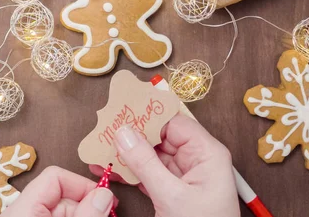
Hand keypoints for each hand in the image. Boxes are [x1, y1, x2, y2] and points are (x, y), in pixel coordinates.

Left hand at [2, 166, 116, 216]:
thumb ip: (85, 215)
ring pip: (63, 210)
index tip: (105, 198)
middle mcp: (23, 212)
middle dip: (87, 203)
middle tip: (108, 214)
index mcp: (23, 208)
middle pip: (62, 194)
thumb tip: (104, 195)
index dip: (83, 184)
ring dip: (83, 214)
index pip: (55, 177)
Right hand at [91, 115, 239, 216]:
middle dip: (132, 134)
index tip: (122, 111)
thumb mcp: (172, 196)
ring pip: (151, 156)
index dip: (148, 116)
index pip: (174, 123)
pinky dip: (130, 171)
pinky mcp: (172, 193)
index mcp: (207, 154)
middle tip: (105, 129)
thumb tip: (125, 134)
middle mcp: (197, 161)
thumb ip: (146, 163)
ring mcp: (184, 178)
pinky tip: (111, 167)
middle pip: (160, 137)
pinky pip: (149, 174)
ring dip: (127, 154)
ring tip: (101, 148)